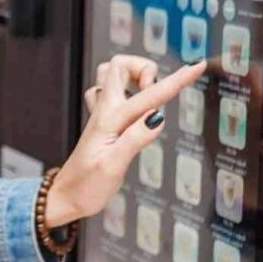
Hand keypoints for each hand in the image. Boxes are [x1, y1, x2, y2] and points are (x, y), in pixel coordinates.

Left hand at [43, 55, 206, 226]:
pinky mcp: (101, 122)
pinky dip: (124, 89)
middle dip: (144, 68)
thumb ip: (135, 139)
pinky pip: (108, 91)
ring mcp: (101, 114)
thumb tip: (158, 116)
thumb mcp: (113, 167)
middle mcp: (104, 111)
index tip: (197, 66)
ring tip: (148, 96)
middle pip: (119, 65)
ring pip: (111, 74)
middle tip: (157, 93)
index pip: (149, 94)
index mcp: (110, 119)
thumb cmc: (87, 186)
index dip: (176, 80)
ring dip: (133, 75)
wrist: (66, 196)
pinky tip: (134, 106)